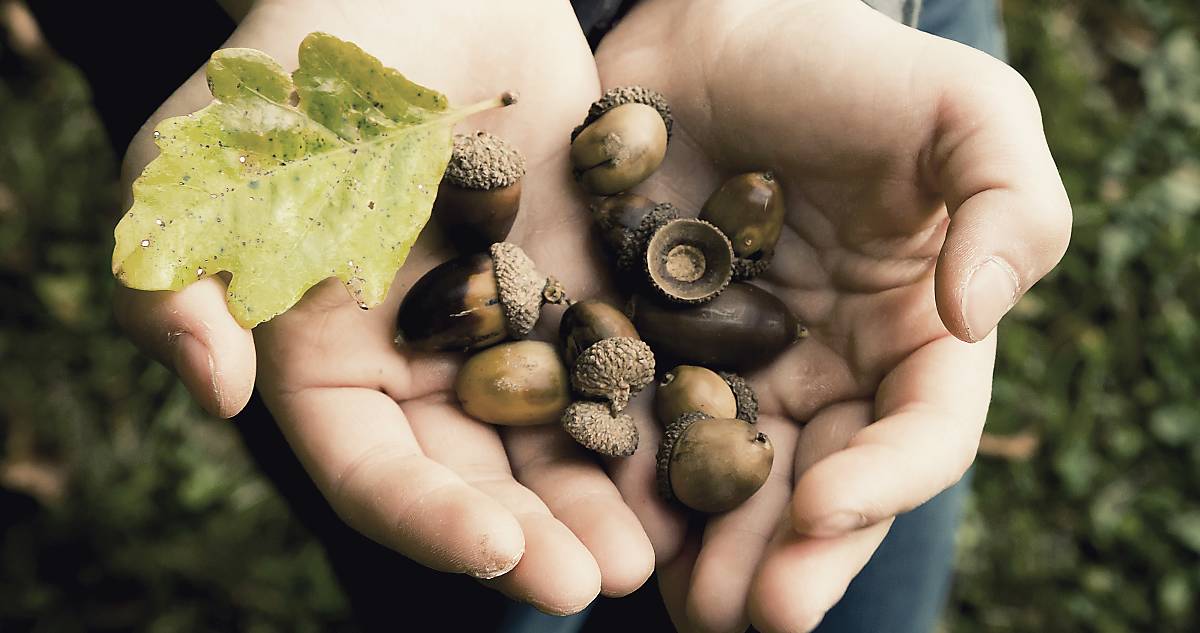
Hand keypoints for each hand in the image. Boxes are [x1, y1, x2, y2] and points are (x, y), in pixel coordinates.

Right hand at [112, 0, 652, 613]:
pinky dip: (656, 408)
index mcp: (327, 358)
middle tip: (603, 585)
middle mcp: (421, 362)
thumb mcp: (206, 156)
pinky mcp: (582, 281)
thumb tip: (217, 390)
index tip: (500, 557)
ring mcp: (510, 326)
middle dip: (536, 537)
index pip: (372, 469)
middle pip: (477, 476)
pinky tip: (703, 448)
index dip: (428, 520)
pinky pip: (622, 357)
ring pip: (558, 435)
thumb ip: (178, 272)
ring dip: (604, 497)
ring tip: (660, 552)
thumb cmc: (303, 62)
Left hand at [595, 1, 1070, 630]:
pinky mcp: (648, 344)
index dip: (885, 479)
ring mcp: (733, 366)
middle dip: (789, 554)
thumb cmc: (848, 68)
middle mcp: (824, 369)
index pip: (918, 430)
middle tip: (750, 615)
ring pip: (728, 477)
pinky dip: (627, 479)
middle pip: (819, 482)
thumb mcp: (961, 111)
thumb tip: (978, 313)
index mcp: (910, 335)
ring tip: (682, 602)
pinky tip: (606, 524)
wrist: (718, 34)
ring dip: (709, 546)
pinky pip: (637, 422)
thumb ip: (1008, 204)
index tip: (827, 507)